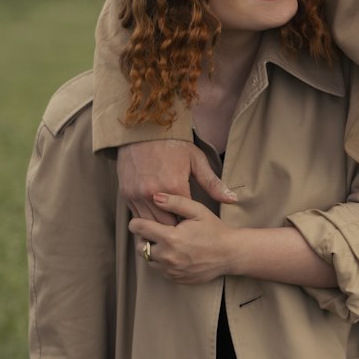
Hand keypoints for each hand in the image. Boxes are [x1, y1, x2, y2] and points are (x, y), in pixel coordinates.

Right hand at [116, 140, 236, 223]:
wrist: (143, 130)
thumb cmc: (173, 145)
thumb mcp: (196, 160)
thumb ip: (213, 183)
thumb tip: (233, 199)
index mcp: (174, 186)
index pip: (184, 219)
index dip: (189, 223)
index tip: (193, 223)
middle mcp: (153, 194)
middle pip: (166, 226)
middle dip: (174, 228)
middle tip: (182, 227)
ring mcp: (137, 195)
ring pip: (149, 224)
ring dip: (158, 225)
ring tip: (168, 224)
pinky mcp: (126, 194)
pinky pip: (136, 216)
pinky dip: (146, 218)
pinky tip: (154, 215)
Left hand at [130, 193, 235, 283]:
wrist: (230, 254)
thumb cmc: (214, 230)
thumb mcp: (198, 211)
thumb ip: (175, 202)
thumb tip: (155, 197)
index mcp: (170, 238)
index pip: (139, 229)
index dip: (136, 222)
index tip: (140, 220)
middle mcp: (167, 257)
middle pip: (139, 246)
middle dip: (143, 237)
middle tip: (155, 230)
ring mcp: (171, 270)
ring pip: (148, 260)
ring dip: (152, 250)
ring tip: (166, 241)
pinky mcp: (175, 279)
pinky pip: (160, 270)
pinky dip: (162, 261)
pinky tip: (174, 252)